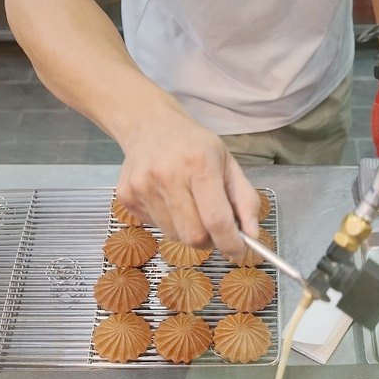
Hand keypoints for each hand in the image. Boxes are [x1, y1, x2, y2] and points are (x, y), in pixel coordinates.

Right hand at [116, 108, 260, 260]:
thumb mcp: (228, 164)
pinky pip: (155, 227)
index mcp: (199, 163)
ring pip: (173, 235)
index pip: (216, 219)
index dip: (230, 243)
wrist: (150, 126)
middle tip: (214, 228)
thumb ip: (246, 200)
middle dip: (209, 240)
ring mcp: (142, 186)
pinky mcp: (126, 196)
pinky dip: (168, 222)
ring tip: (189, 206)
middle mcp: (167, 174)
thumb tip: (252, 236)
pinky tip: (168, 199)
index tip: (238, 253)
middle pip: (193, 235)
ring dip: (188, 230)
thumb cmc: (195, 146)